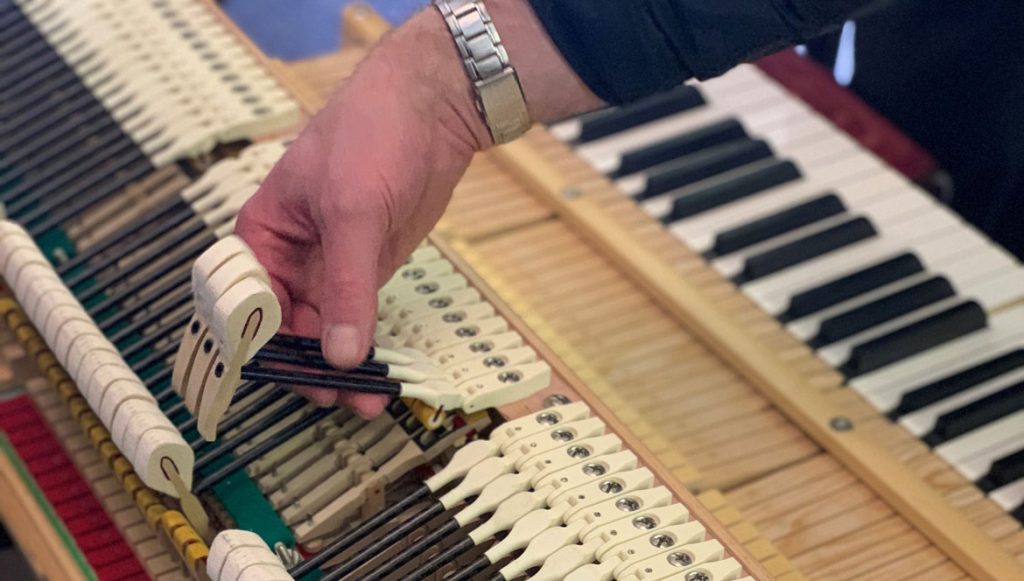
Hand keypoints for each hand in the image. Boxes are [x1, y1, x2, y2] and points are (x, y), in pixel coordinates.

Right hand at [235, 2, 599, 416]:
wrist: (431, 111)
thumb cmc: (370, 136)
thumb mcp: (352, 211)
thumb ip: (347, 286)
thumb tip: (340, 354)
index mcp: (261, 237)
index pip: (247, 306)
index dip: (260, 349)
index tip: (286, 384)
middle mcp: (288, 260)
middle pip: (286, 330)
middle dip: (309, 367)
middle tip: (338, 399)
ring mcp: (329, 269)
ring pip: (326, 333)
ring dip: (343, 368)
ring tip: (368, 401)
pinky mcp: (367, 273)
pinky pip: (360, 321)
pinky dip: (368, 349)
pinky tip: (381, 376)